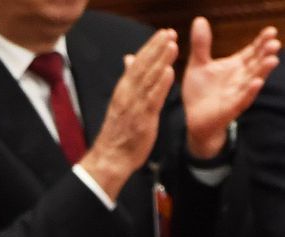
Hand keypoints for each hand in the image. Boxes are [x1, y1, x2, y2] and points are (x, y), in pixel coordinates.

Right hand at [79, 30, 179, 198]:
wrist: (111, 157)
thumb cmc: (120, 132)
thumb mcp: (123, 101)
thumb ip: (129, 80)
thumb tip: (130, 58)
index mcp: (124, 89)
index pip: (138, 63)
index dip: (151, 47)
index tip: (162, 34)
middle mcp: (128, 93)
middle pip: (143, 66)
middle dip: (156, 48)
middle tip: (169, 32)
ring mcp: (135, 105)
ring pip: (149, 78)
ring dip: (161, 60)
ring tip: (172, 44)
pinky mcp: (142, 118)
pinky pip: (153, 98)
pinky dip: (161, 84)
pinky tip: (169, 71)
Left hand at [180, 18, 279, 158]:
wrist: (194, 119)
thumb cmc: (200, 92)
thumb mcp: (198, 63)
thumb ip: (201, 44)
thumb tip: (200, 19)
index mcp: (235, 67)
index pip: (252, 52)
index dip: (261, 42)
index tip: (271, 31)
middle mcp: (240, 80)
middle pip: (256, 64)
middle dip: (265, 54)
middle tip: (275, 43)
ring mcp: (237, 95)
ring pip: (253, 81)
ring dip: (263, 71)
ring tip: (273, 60)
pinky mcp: (230, 109)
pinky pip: (242, 100)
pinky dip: (249, 91)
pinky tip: (257, 83)